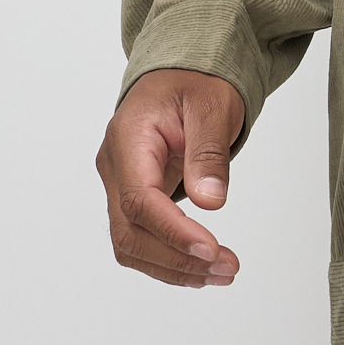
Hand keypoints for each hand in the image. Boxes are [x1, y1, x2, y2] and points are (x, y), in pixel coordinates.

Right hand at [96, 68, 246, 288]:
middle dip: (177, 259)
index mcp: (128, 138)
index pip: (139, 199)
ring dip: (174, 267)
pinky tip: (202, 266)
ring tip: (223, 272)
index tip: (210, 249)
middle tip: (228, 268)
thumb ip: (208, 151)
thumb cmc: (195, 80)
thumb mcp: (212, 104)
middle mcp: (115, 166)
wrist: (181, 72)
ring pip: (131, 244)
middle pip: (130, 232)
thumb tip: (210, 201)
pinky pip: (142, 236)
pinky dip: (169, 257)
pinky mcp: (135, 197)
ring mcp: (120, 184)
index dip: (172, 232)